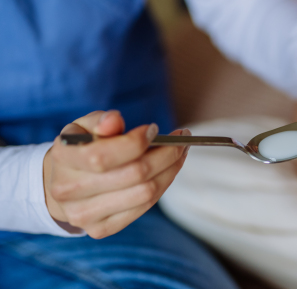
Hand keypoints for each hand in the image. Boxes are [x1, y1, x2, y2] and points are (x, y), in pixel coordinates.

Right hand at [43, 110, 189, 238]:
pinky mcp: (101, 229)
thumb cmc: (81, 147)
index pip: (103, 155)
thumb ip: (101, 121)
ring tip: (180, 152)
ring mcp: (84, 215)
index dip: (135, 142)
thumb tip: (114, 120)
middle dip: (166, 153)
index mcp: (62, 158)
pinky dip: (163, 185)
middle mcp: (68, 191)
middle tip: (181, 139)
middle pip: (133, 174)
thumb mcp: (85, 126)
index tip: (154, 129)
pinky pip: (144, 207)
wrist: (62, 183)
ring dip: (171, 170)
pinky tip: (168, 170)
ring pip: (145, 193)